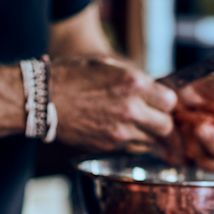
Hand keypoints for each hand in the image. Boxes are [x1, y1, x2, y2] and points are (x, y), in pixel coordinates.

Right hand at [51, 56, 176, 152]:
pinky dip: (130, 141)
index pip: (170, 101)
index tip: (160, 101)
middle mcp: (131, 109)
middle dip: (162, 121)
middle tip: (153, 117)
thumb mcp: (108, 66)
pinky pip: (131, 147)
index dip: (166, 102)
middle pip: (166, 126)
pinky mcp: (108, 145)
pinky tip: (119, 130)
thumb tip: (153, 91)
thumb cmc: (73, 76)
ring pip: (151, 141)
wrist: (43, 99)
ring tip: (136, 125)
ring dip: (147, 134)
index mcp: (133, 83)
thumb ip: (134, 80)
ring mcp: (120, 131)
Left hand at [163, 75, 213, 170]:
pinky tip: (179, 134)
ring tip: (188, 126)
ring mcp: (207, 153)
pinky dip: (188, 151)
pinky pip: (194, 165)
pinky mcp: (189, 161)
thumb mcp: (207, 84)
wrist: (155, 100)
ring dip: (202, 147)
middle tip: (201, 125)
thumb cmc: (186, 89)